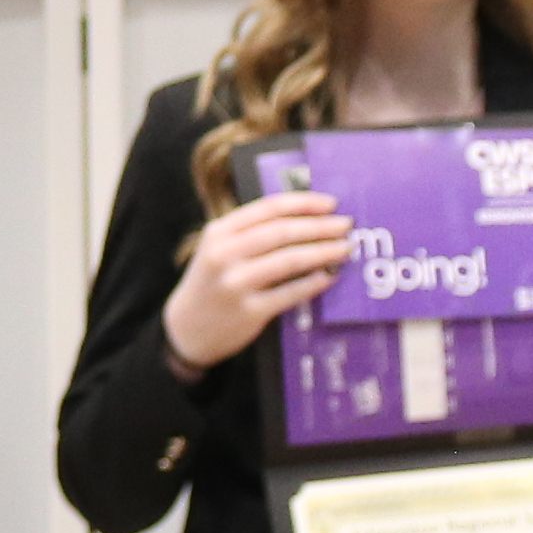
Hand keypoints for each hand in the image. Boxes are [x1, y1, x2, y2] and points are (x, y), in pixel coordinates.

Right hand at [162, 195, 351, 370]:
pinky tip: (329, 276)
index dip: (303, 203)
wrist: (186, 330)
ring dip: (323, 252)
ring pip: (290, 261)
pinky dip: (313, 283)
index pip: (268, 208)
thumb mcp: (219, 249)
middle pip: (283, 232)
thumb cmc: (212, 284)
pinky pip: (290, 293)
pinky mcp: (249, 312)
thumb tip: (305, 219)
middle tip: (346, 226)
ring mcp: (236, 284)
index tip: (331, 204)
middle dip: (320, 227)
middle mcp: (225, 254)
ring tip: (345, 249)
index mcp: (219, 231)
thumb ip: (251, 233)